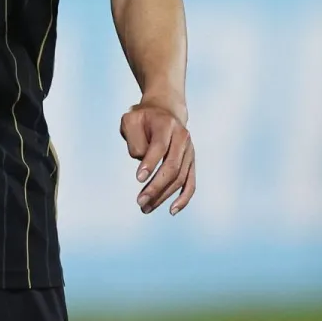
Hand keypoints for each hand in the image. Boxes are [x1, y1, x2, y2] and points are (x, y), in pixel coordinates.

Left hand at [120, 100, 195, 214]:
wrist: (164, 111)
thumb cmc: (142, 118)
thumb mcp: (130, 120)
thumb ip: (134, 140)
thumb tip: (143, 162)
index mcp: (166, 125)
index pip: (159, 147)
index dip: (150, 163)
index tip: (138, 179)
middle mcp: (182, 138)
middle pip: (172, 167)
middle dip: (156, 186)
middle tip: (140, 201)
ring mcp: (190, 151)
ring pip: (180, 178)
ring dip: (163, 195)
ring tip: (145, 208)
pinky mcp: (191, 162)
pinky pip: (190, 183)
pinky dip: (184, 198)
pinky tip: (172, 210)